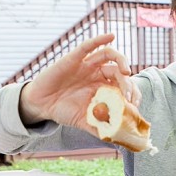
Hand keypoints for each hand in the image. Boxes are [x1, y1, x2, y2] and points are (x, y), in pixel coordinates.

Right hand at [18, 33, 140, 131]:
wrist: (41, 105)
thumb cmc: (63, 111)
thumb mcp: (85, 122)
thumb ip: (101, 128)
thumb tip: (119, 140)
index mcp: (103, 88)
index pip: (124, 85)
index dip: (132, 92)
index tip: (134, 104)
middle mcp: (97, 74)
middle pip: (119, 71)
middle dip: (127, 83)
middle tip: (129, 96)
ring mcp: (87, 65)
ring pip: (108, 55)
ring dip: (121, 60)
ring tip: (126, 72)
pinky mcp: (74, 58)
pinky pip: (88, 46)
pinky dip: (100, 39)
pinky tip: (111, 35)